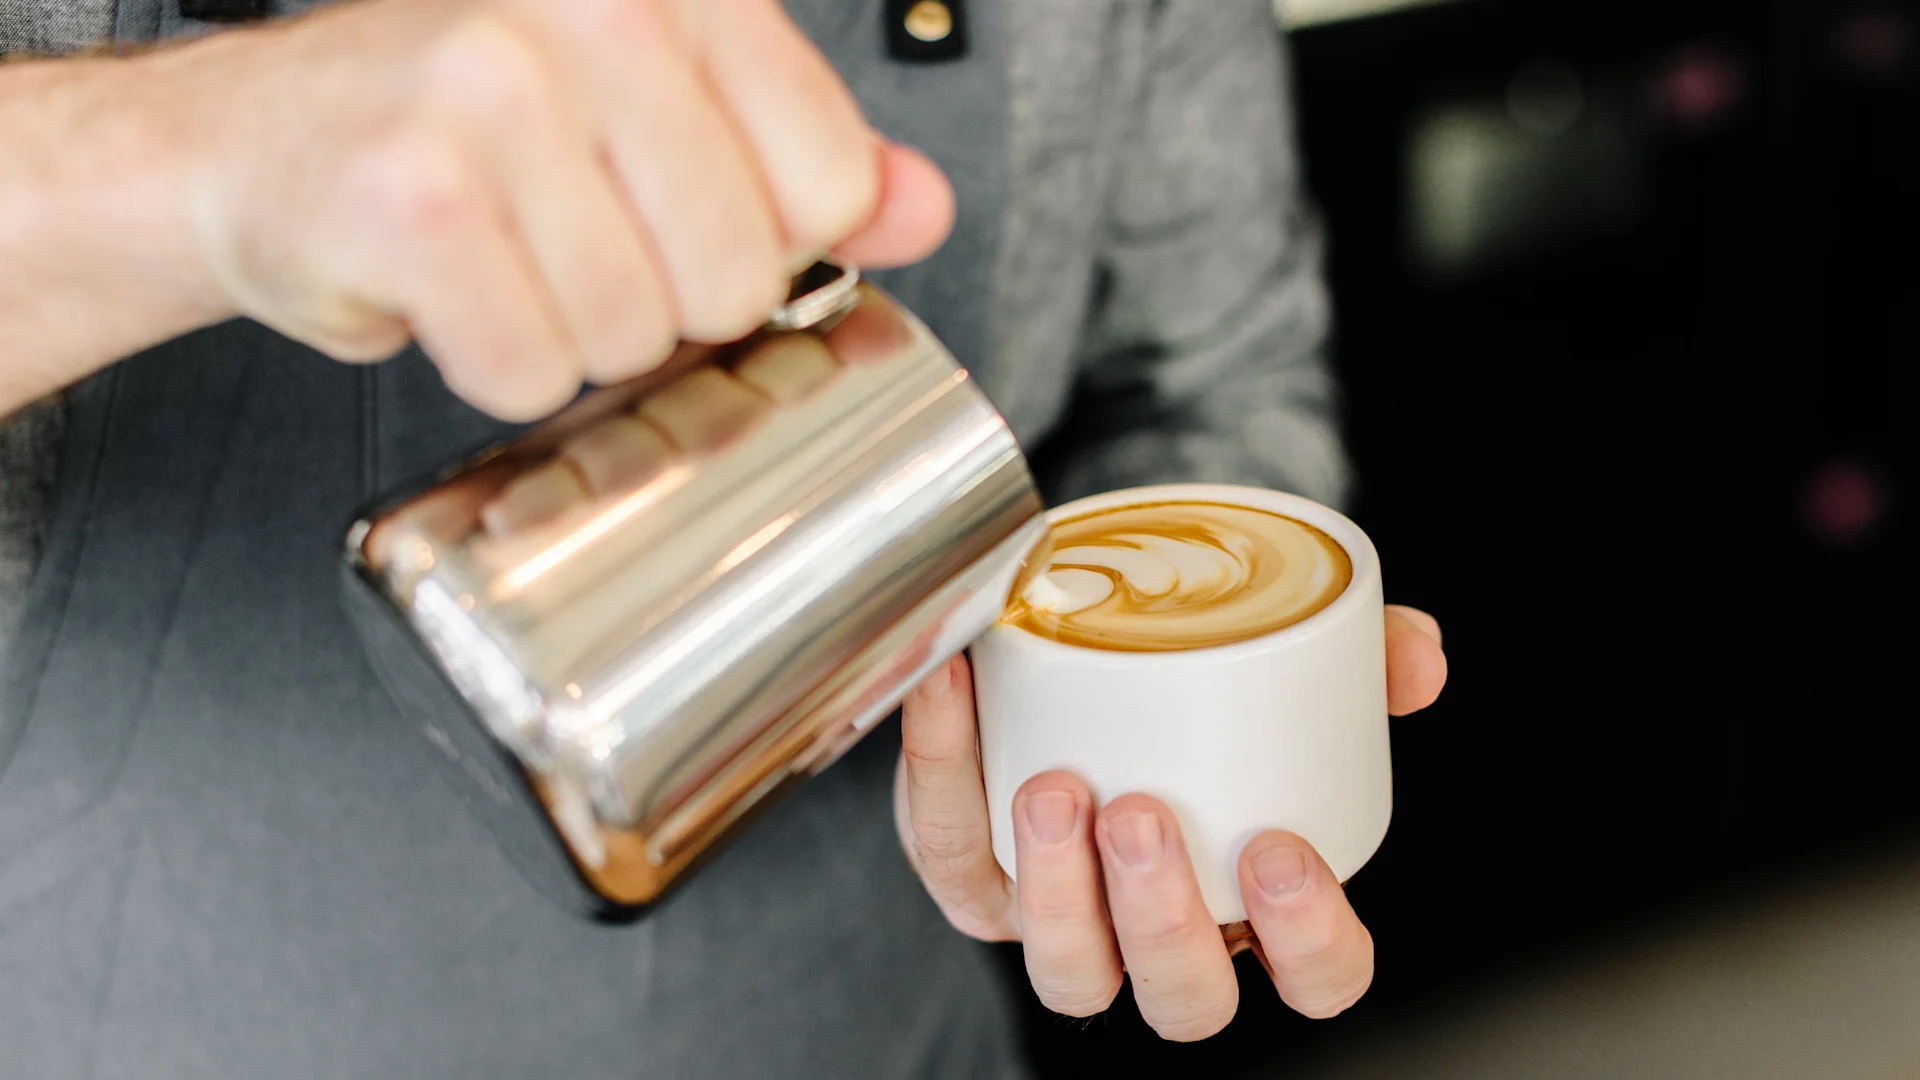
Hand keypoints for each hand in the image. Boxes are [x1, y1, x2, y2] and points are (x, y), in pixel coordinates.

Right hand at [150, 0, 952, 419]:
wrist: (260, 146)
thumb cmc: (465, 133)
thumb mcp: (658, 116)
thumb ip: (801, 158)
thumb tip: (922, 209)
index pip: (828, 185)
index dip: (763, 243)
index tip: (682, 221)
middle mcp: (590, 13)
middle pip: (738, 275)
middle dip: (665, 302)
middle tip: (575, 245)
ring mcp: (494, 94)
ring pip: (636, 333)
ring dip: (574, 336)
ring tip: (509, 263)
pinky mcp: (414, 194)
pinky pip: (532, 369)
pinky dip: (494, 365)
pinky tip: (453, 295)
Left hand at [895, 605, 1446, 1039]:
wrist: (1058, 662)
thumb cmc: (1184, 695)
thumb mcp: (1278, 667)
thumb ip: (1356, 659)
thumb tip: (1414, 652)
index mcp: (1257, 902)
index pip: (1319, 976)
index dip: (1310, 943)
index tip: (1281, 852)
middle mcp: (1161, 934)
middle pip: (1183, 998)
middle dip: (1163, 921)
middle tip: (1143, 816)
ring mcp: (1062, 922)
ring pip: (1066, 971)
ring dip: (1056, 888)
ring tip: (1055, 788)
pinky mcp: (970, 877)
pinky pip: (947, 850)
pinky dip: (944, 764)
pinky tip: (954, 685)